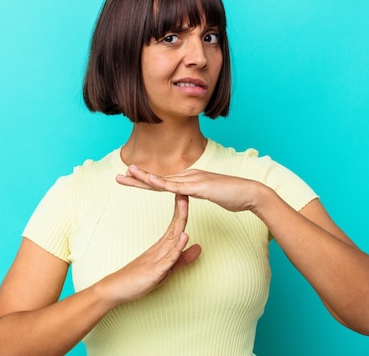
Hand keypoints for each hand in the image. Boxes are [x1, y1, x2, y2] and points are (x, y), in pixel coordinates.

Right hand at [100, 194, 200, 304]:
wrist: (116, 289)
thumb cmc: (139, 279)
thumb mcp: (166, 269)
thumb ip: (182, 258)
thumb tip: (198, 246)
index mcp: (162, 246)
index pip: (175, 225)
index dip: (182, 211)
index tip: (186, 195)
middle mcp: (160, 248)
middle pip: (174, 226)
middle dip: (182, 208)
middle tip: (185, 189)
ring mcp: (157, 258)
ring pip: (172, 236)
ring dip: (180, 219)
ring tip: (185, 202)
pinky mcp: (155, 270)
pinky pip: (169, 257)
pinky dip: (177, 246)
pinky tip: (184, 235)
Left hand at [116, 165, 266, 212]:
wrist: (251, 194)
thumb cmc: (234, 196)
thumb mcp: (210, 195)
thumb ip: (197, 193)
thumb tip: (186, 194)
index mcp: (190, 180)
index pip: (163, 182)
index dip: (145, 181)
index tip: (129, 179)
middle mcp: (189, 177)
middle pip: (158, 179)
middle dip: (137, 177)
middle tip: (118, 176)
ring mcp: (194, 180)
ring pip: (164, 180)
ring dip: (144, 177)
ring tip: (126, 173)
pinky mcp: (200, 187)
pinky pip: (177, 187)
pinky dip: (162, 183)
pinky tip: (150, 181)